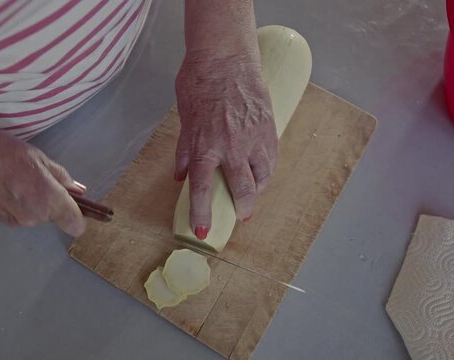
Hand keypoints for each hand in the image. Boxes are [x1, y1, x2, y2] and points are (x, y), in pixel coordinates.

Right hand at [0, 131, 86, 236]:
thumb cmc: (0, 153)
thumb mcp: (38, 157)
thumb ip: (61, 177)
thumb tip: (78, 190)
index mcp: (48, 200)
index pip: (76, 224)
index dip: (80, 214)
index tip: (77, 201)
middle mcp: (35, 217)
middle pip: (56, 216)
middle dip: (54, 200)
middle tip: (39, 176)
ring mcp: (17, 221)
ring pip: (39, 214)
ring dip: (36, 200)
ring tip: (20, 178)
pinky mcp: (3, 221)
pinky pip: (23, 213)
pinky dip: (21, 202)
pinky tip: (8, 185)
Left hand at [174, 50, 276, 236]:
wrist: (225, 57)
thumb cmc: (199, 83)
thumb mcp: (184, 119)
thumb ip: (185, 150)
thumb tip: (181, 175)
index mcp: (205, 147)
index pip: (202, 190)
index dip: (202, 214)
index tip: (203, 231)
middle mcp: (232, 148)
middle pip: (243, 189)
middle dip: (244, 208)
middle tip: (242, 214)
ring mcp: (254, 138)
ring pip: (263, 175)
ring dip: (258, 188)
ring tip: (253, 191)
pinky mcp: (269, 127)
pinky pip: (272, 157)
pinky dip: (267, 168)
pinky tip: (262, 169)